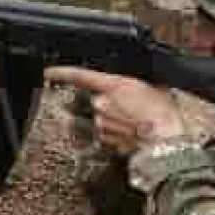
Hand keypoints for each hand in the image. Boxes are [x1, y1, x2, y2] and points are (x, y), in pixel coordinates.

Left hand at [45, 66, 186, 154]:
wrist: (166, 142)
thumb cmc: (163, 114)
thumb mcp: (155, 86)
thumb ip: (138, 82)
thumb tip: (139, 83)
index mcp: (112, 86)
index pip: (78, 75)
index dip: (61, 72)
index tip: (49, 72)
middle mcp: (101, 105)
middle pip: (94, 99)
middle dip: (107, 103)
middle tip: (129, 107)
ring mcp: (100, 124)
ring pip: (99, 118)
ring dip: (111, 119)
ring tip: (134, 123)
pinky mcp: (104, 142)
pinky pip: (105, 134)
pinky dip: (114, 134)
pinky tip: (130, 134)